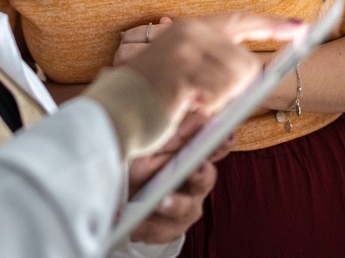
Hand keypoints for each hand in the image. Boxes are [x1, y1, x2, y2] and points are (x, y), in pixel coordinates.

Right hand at [123, 12, 307, 121]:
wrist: (114, 111)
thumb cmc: (152, 98)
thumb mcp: (187, 71)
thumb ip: (217, 64)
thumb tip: (257, 72)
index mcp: (193, 27)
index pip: (242, 20)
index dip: (274, 26)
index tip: (303, 29)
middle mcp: (191, 31)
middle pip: (247, 62)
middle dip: (238, 89)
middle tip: (206, 100)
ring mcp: (186, 49)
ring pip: (237, 79)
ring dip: (221, 101)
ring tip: (191, 103)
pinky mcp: (182, 72)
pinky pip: (220, 95)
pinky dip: (209, 108)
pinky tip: (186, 106)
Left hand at [125, 113, 235, 243]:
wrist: (120, 199)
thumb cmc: (138, 164)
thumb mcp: (151, 146)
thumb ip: (174, 135)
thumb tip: (200, 115)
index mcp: (193, 156)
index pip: (213, 146)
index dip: (222, 142)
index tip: (224, 136)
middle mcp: (195, 182)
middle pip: (206, 178)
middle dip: (201, 174)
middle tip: (196, 168)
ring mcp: (186, 207)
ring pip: (188, 207)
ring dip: (176, 204)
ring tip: (162, 201)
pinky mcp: (171, 228)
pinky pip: (165, 229)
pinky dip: (150, 225)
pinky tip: (139, 222)